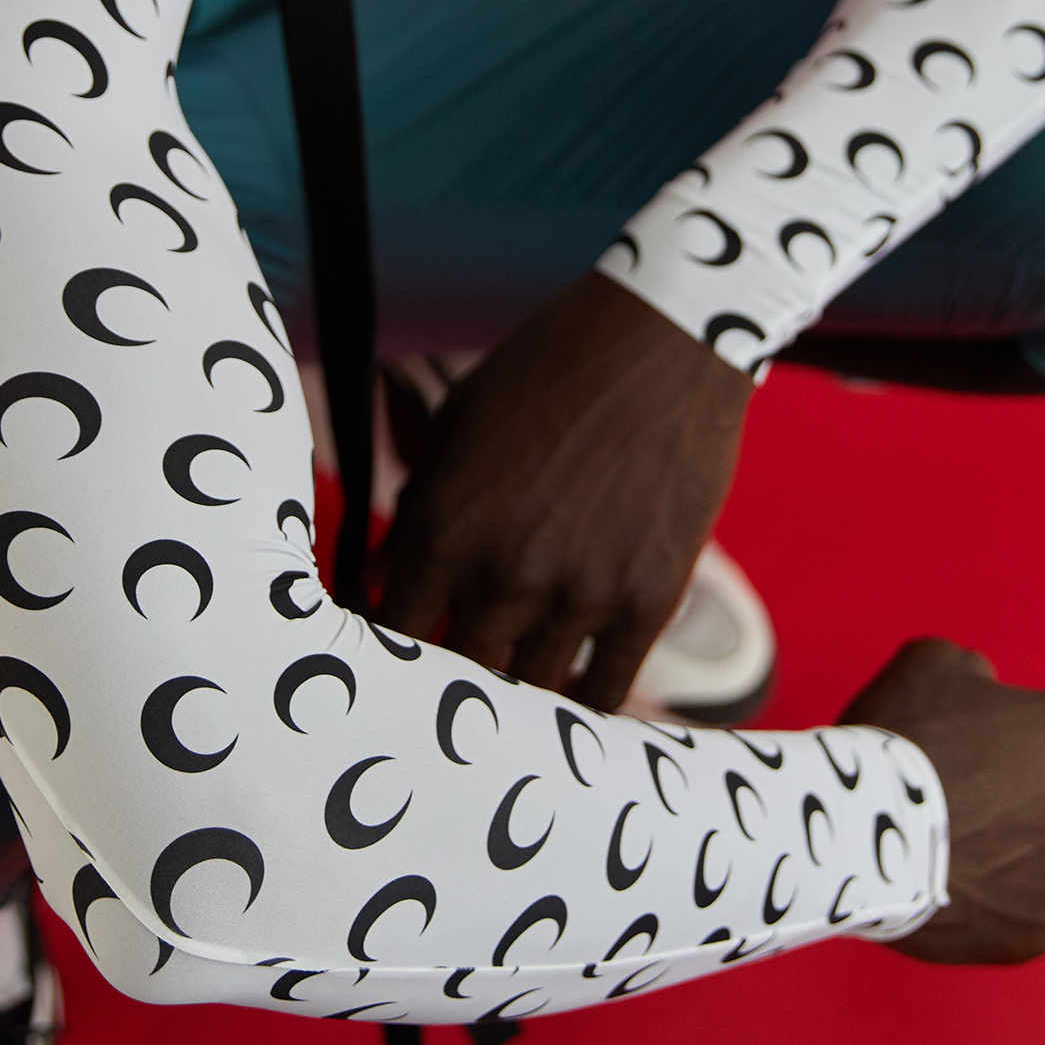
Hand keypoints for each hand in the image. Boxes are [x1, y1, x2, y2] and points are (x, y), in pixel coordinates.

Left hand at [372, 272, 752, 710]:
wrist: (664, 341)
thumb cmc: (551, 364)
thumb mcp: (460, 422)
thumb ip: (418, 506)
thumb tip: (380, 573)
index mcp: (443, 526)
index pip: (391, 628)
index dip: (388, 645)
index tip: (396, 649)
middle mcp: (503, 572)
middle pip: (456, 669)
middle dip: (450, 672)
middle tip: (455, 669)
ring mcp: (579, 594)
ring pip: (529, 689)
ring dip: (516, 689)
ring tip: (512, 686)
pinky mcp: (647, 601)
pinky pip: (606, 689)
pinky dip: (584, 702)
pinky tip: (572, 694)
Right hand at [840, 637, 1044, 963]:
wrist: (866, 833)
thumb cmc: (905, 737)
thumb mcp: (932, 663)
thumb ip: (974, 671)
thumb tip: (981, 687)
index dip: (1018, 737)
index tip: (975, 747)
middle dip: (1028, 801)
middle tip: (962, 800)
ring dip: (1013, 855)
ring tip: (948, 849)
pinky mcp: (1043, 933)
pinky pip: (1022, 913)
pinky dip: (993, 904)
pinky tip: (947, 886)